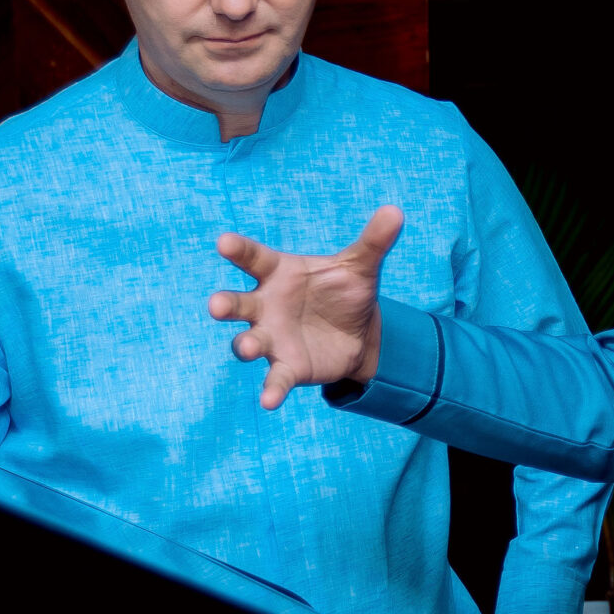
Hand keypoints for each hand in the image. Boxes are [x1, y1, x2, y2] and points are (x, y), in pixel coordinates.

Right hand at [207, 206, 403, 409]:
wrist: (358, 332)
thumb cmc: (344, 291)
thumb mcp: (361, 266)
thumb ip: (374, 241)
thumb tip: (396, 211)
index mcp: (278, 273)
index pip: (253, 258)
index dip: (237, 250)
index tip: (223, 242)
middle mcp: (266, 305)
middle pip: (238, 303)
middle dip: (225, 304)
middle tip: (217, 305)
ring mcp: (272, 338)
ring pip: (248, 341)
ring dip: (245, 344)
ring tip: (247, 346)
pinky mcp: (288, 367)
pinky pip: (275, 379)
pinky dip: (271, 390)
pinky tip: (269, 402)